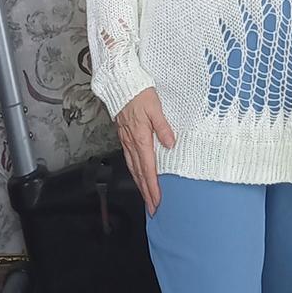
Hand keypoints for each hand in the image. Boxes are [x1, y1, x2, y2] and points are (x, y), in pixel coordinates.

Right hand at [115, 87, 175, 216]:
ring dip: (140, 184)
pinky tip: (138, 174)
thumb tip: (170, 144)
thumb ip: (163, 127)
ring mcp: (126, 140)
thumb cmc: (139, 93)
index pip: (148, 168)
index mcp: (141, 138)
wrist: (121, 84)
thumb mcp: (155, 107)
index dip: (153, 187)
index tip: (157, 201)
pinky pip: (129, 159)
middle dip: (146, 192)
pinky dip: (135, 171)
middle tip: (152, 208)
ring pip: (133, 168)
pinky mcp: (124, 136)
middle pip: (139, 173)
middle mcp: (132, 142)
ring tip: (146, 196)